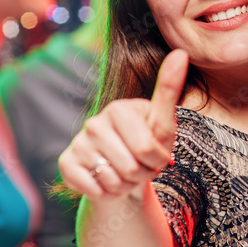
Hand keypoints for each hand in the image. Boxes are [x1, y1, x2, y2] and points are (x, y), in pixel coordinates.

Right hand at [58, 50, 187, 200]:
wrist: (123, 171)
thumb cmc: (147, 144)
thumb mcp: (163, 122)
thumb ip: (170, 89)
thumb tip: (181, 52)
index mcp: (119, 109)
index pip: (147, 149)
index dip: (157, 161)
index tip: (156, 155)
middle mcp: (94, 122)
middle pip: (130, 168)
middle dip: (142, 175)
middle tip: (141, 167)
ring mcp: (78, 142)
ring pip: (113, 181)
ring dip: (125, 186)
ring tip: (125, 174)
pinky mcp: (66, 163)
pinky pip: (93, 190)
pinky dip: (106, 193)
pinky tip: (107, 181)